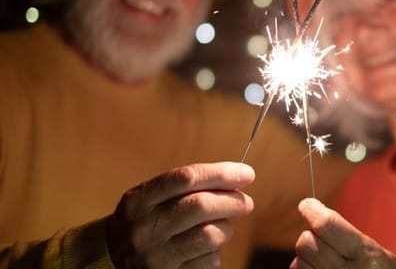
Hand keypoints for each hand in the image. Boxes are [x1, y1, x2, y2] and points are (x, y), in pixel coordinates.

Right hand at [107, 162, 254, 268]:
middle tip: (246, 203)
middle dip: (232, 201)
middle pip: (200, 206)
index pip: (187, 178)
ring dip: (226, 228)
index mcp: (141, 199)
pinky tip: (207, 247)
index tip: (246, 173)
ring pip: (209, 235)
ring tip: (223, 226)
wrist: (111, 257)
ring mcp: (156, 255)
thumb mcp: (152, 196)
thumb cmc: (146, 218)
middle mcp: (146, 227)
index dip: (221, 174)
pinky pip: (208, 261)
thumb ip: (188, 186)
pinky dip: (215, 251)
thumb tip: (237, 178)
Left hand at [291, 198, 395, 268]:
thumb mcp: (377, 252)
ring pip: (299, 263)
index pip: (327, 226)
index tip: (306, 205)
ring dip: (306, 257)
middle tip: (322, 238)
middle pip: (307, 243)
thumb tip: (313, 210)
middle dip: (310, 236)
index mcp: (368, 257)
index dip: (312, 211)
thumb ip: (347, 234)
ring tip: (324, 260)